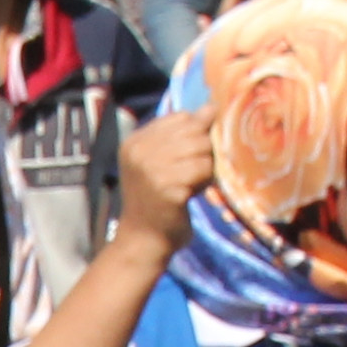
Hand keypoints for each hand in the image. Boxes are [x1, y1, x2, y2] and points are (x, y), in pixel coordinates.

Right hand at [113, 112, 212, 253]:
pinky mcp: (168, 188)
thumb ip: (183, 133)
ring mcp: (152, 170)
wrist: (143, 240)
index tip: (183, 159)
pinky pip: (204, 170)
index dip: (193, 135)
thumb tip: (211, 106)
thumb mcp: (163, 161)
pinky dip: (205, 182)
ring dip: (205, 168)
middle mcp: (139, 152)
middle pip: (194, 130)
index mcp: (135, 141)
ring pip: (203, 149)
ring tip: (190, 184)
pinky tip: (191, 195)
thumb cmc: (156, 201)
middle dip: (202, 151)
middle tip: (190, 174)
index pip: (181, 117)